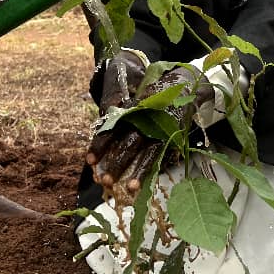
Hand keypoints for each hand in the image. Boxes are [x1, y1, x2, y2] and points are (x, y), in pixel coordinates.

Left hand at [86, 61, 212, 194]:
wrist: (183, 87)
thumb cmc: (154, 97)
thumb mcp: (136, 100)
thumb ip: (121, 114)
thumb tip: (101, 129)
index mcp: (133, 109)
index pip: (113, 127)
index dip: (101, 144)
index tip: (90, 160)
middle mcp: (146, 119)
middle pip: (128, 143)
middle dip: (116, 163)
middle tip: (104, 180)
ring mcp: (161, 129)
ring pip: (145, 151)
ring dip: (134, 170)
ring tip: (124, 187)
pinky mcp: (172, 137)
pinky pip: (160, 156)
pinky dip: (150, 170)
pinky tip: (140, 183)